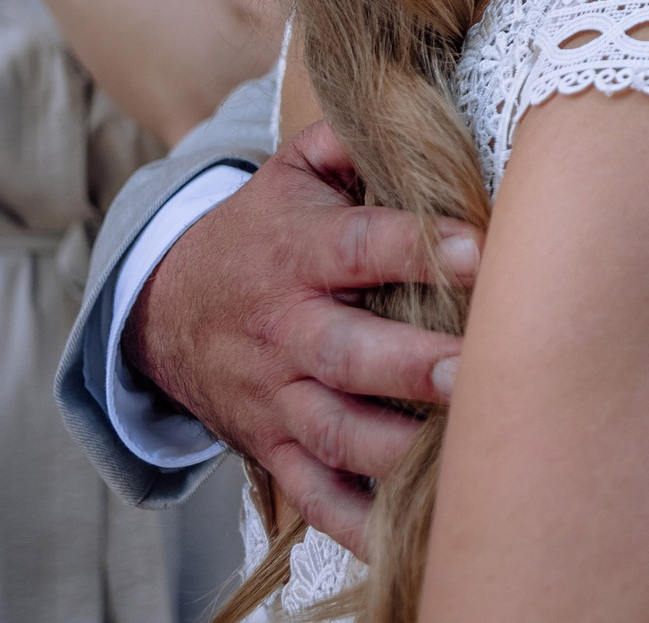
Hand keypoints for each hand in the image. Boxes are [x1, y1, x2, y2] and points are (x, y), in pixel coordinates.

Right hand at [127, 121, 480, 550]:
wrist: (167, 310)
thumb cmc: (263, 231)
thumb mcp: (294, 171)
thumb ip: (352, 141)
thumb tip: (415, 114)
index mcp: (300, 253)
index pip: (360, 246)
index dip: (418, 247)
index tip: (481, 247)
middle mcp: (288, 330)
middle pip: (348, 353)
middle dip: (411, 364)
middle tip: (472, 367)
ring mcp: (278, 397)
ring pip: (336, 432)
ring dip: (396, 446)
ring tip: (460, 449)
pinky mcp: (275, 451)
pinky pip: (316, 496)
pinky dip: (358, 523)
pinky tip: (411, 533)